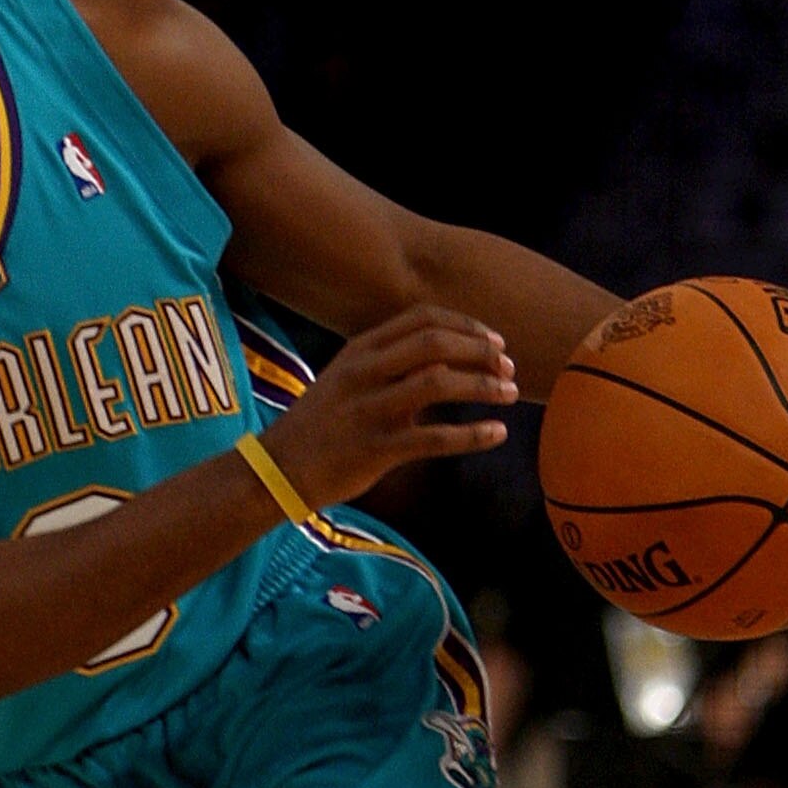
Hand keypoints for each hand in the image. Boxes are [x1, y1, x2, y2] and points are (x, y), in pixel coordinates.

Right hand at [262, 306, 515, 510]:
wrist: (278, 469)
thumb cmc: (320, 426)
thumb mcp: (346, 379)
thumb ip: (388, 365)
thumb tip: (446, 359)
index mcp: (359, 350)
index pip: (422, 318)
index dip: (466, 325)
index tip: (494, 340)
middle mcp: (364, 373)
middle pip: (436, 342)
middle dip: (481, 350)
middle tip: (507, 367)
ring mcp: (369, 410)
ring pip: (439, 382)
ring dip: (483, 386)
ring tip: (510, 394)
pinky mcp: (376, 450)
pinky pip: (436, 437)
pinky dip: (473, 434)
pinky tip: (497, 433)